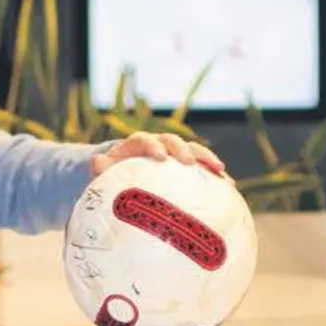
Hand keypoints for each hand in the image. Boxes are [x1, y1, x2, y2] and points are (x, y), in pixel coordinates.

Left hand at [90, 132, 226, 178]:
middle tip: (190, 161)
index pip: (144, 139)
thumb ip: (101, 168)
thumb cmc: (112, 176)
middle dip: (183, 149)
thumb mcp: (103, 173)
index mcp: (135, 145)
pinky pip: (201, 168)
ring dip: (205, 158)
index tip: (160, 157)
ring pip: (192, 150)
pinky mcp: (185, 167)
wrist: (122, 174)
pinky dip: (213, 175)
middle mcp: (157, 144)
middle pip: (172, 141)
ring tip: (219, 171)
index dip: (152, 146)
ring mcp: (173, 154)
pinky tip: (228, 186)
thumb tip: (97, 161)